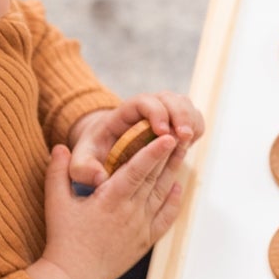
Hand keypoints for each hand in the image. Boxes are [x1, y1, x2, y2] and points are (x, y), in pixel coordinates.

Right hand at [31, 136, 184, 278]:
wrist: (74, 277)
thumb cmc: (63, 239)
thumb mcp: (55, 202)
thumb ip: (57, 172)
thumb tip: (59, 146)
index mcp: (110, 200)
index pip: (137, 170)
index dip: (153, 152)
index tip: (168, 137)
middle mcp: (130, 212)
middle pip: (155, 178)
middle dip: (169, 154)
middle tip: (181, 133)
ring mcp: (141, 227)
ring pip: (162, 194)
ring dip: (173, 171)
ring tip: (183, 151)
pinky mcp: (146, 241)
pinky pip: (165, 218)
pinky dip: (174, 201)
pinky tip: (177, 186)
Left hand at [67, 92, 203, 190]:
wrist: (104, 151)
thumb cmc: (94, 156)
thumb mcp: (81, 162)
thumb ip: (83, 170)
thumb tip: (99, 179)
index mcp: (123, 114)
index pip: (143, 101)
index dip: (155, 112)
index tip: (161, 131)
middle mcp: (145, 109)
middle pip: (169, 98)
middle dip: (179, 115)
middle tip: (183, 136)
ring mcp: (162, 114)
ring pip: (183, 104)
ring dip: (190, 119)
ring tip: (189, 140)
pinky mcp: (174, 125)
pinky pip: (191, 118)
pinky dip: (196, 126)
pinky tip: (191, 143)